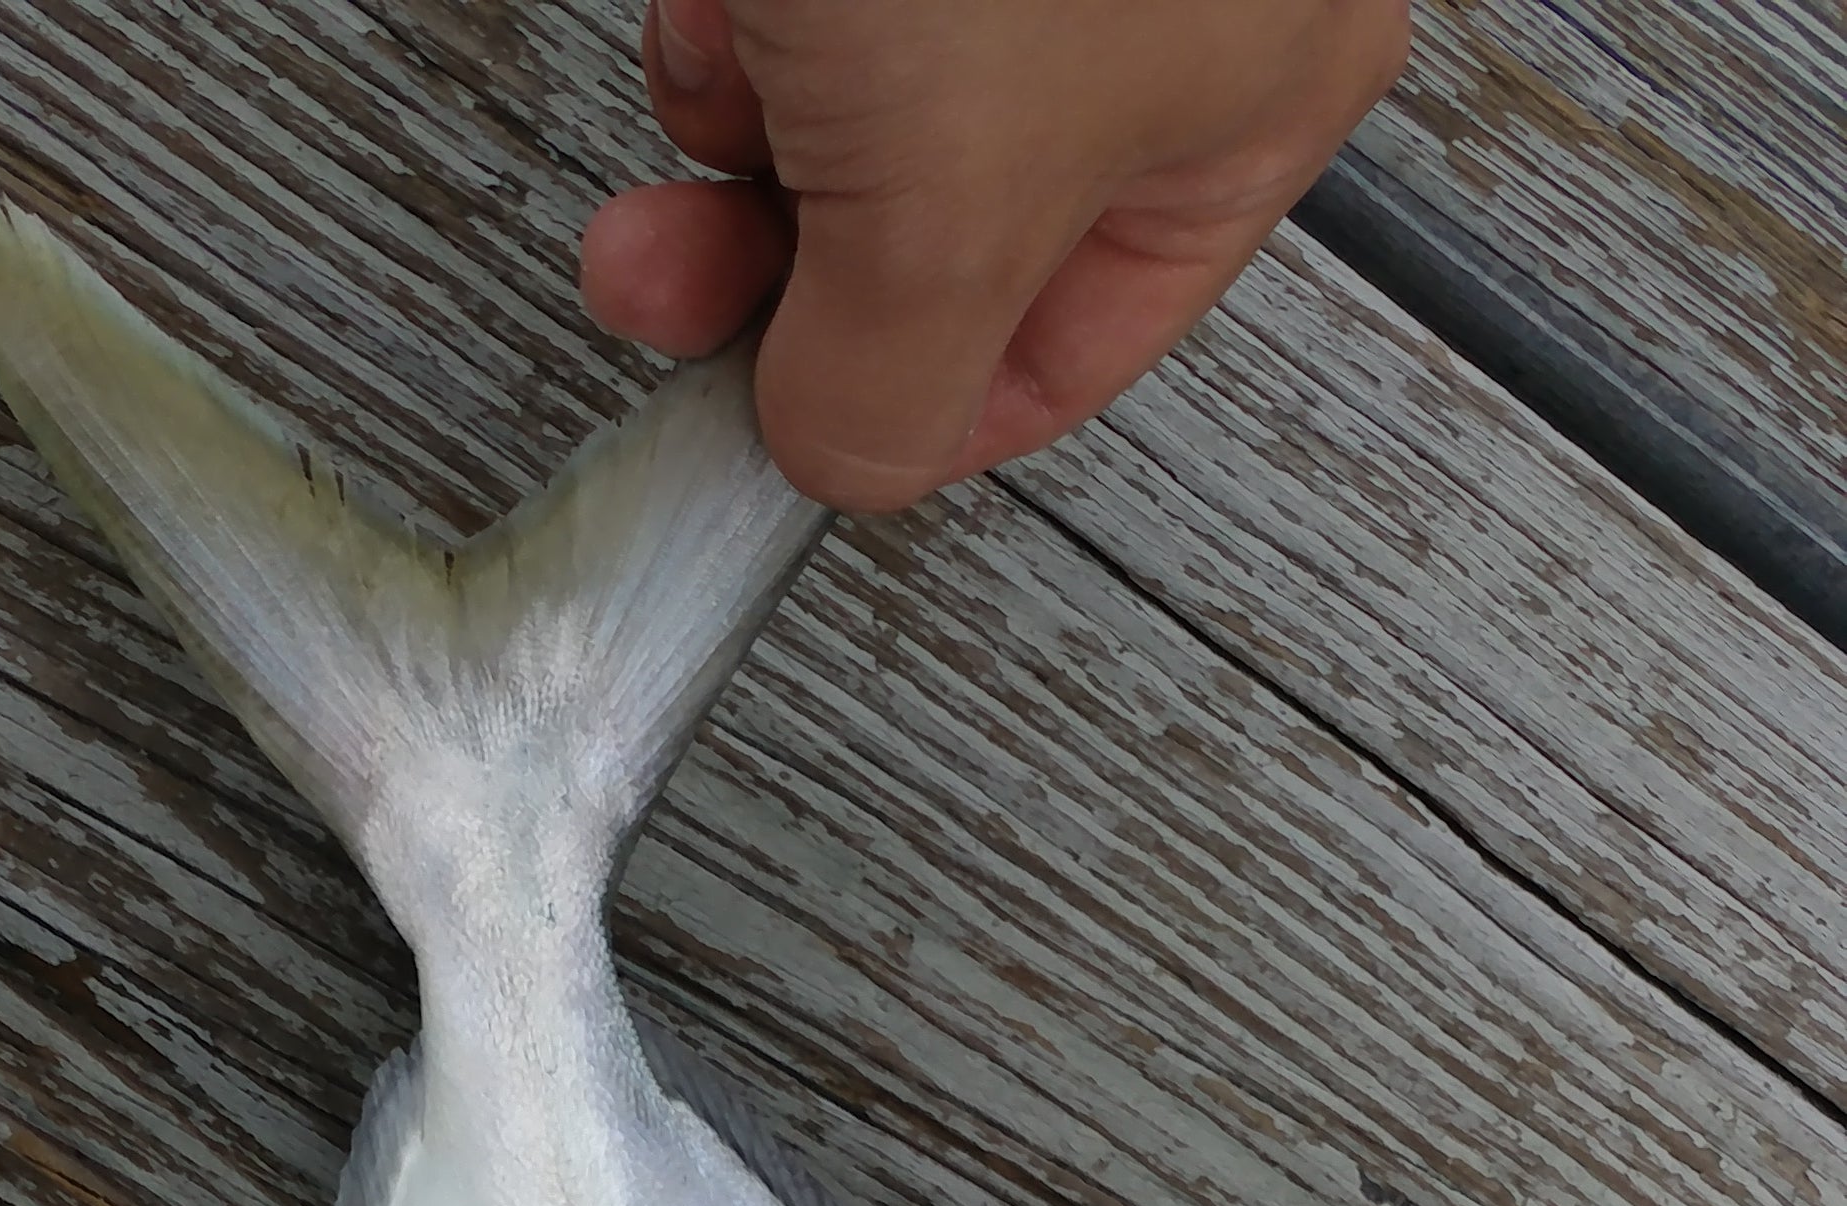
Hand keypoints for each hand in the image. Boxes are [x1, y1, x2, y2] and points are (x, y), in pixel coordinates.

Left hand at [580, 0, 1409, 507]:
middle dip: (775, 249)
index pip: (1059, 350)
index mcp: (1250, 94)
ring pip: (849, 89)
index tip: (770, 415)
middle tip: (661, 264)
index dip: (897, 402)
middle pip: (931, 220)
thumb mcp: (942, 201)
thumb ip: (891, 392)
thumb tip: (838, 457)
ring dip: (744, 101)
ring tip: (731, 32)